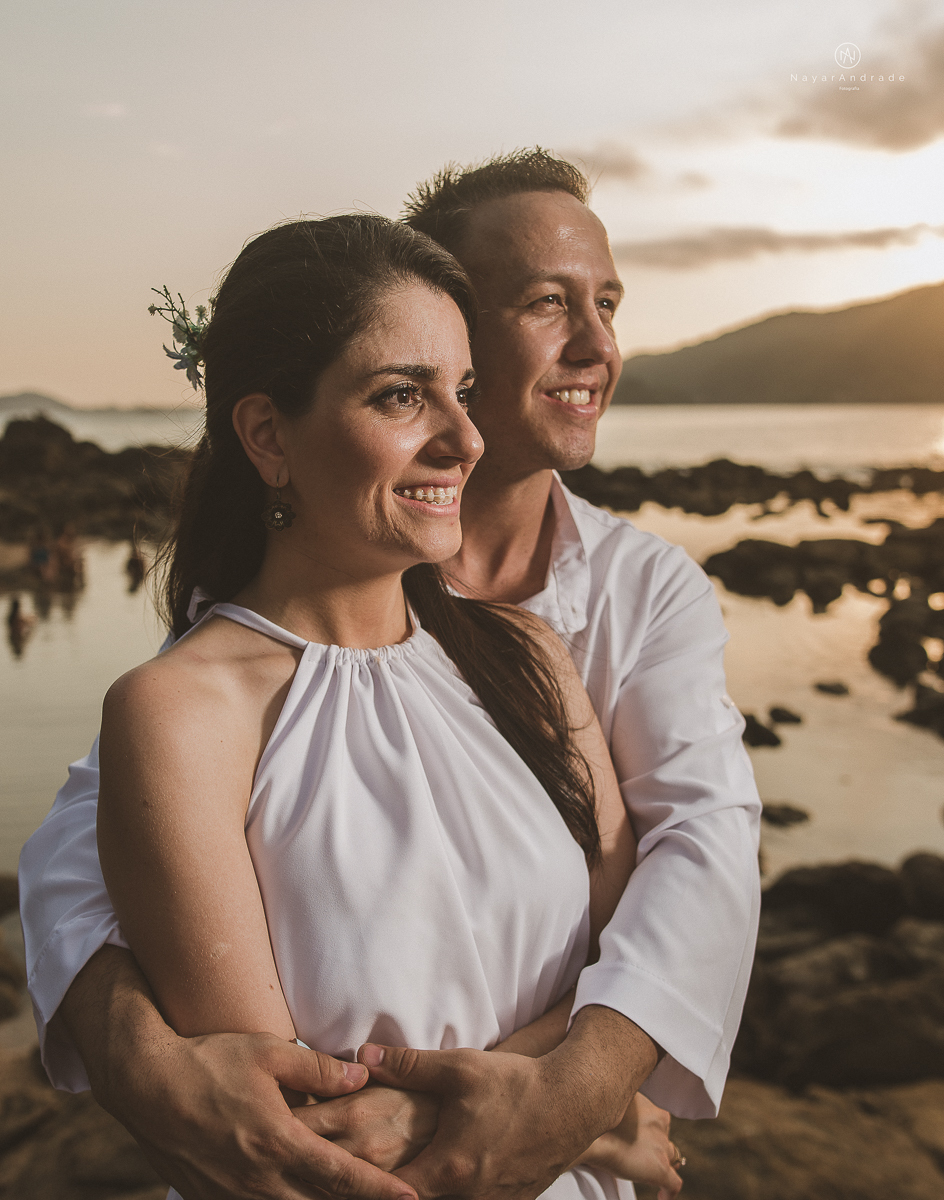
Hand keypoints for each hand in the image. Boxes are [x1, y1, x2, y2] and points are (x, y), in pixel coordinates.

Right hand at [59, 946, 415, 1199]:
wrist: (146, 1084)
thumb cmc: (210, 1061)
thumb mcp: (269, 1053)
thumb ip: (318, 1070)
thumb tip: (362, 1078)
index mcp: (280, 1141)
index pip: (342, 1176)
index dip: (379, 1190)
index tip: (411, 1196)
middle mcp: (259, 1178)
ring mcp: (233, 1193)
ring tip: (348, 1199)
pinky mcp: (211, 1197)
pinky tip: (293, 1194)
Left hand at [355, 1006, 658, 1199]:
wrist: (576, 1101)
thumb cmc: (516, 1083)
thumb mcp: (459, 1067)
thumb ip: (407, 1065)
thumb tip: (360, 1057)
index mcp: (448, 1169)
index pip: (390, 1194)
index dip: (364, 1186)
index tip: (345, 1174)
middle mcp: (468, 1197)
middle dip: (393, 1190)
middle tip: (371, 1175)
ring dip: (428, 1190)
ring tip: (411, 1172)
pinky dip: (457, 1191)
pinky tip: (453, 1170)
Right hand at [578, 1093, 682, 1198]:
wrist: (590, 1132)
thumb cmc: (597, 1114)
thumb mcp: (615, 1101)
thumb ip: (623, 1104)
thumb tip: (616, 1104)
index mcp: (652, 1111)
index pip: (658, 1121)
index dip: (648, 1130)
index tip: (637, 1135)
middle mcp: (660, 1127)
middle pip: (663, 1138)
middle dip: (654, 1145)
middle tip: (637, 1151)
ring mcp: (661, 1149)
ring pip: (670, 1157)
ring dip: (660, 1162)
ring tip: (646, 1170)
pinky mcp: (659, 1170)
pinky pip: (673, 1184)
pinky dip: (669, 1192)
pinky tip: (662, 1196)